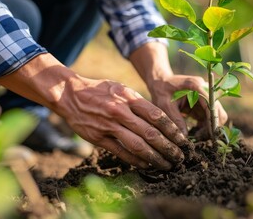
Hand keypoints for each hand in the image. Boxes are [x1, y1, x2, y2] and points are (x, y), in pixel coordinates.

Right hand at [59, 78, 189, 169]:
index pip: (157, 116)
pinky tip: (147, 165)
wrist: (70, 94)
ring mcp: (109, 126)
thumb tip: (158, 119)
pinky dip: (136, 160)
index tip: (182, 140)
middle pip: (151, 133)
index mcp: (129, 98)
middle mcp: (121, 112)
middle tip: (180, 157)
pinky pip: (121, 152)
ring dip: (155, 157)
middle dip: (168, 147)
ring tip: (167, 164)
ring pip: (138, 146)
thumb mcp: (121, 88)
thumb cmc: (100, 91)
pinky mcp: (99, 138)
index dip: (172, 130)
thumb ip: (138, 102)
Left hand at [149, 75, 227, 137]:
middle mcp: (204, 90)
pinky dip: (205, 127)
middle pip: (218, 110)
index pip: (211, 104)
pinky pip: (208, 118)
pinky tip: (197, 133)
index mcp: (196, 86)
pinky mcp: (202, 104)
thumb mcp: (165, 105)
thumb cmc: (161, 91)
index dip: (213, 120)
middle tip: (203, 139)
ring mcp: (204, 97)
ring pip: (215, 116)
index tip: (212, 134)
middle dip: (213, 126)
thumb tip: (184, 136)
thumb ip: (175, 119)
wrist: (160, 83)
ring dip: (210, 128)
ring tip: (198, 137)